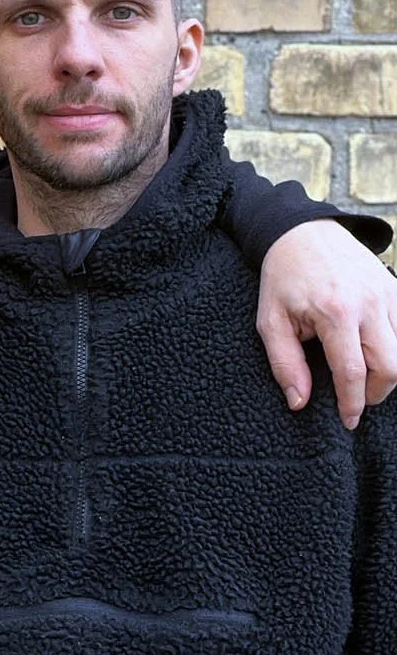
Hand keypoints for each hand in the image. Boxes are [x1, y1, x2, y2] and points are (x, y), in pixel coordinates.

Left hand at [258, 219, 396, 429]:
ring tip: (364, 377)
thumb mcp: (271, 321)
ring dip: (387, 372)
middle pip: (390, 366)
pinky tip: (375, 353)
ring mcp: (387, 294)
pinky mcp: (395, 288)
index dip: (352, 403)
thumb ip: (285, 364)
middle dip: (375, 392)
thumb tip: (299, 402)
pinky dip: (395, 347)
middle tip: (357, 399)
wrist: (302, 233)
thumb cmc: (284, 278)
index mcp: (335, 313)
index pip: (353, 372)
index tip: (347, 421)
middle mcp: (368, 304)